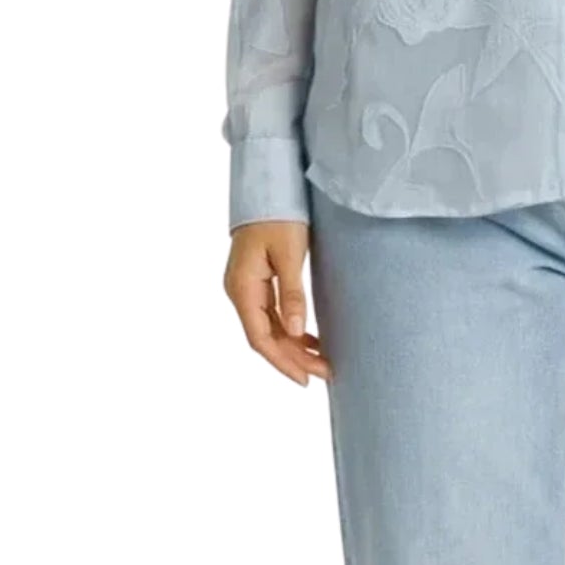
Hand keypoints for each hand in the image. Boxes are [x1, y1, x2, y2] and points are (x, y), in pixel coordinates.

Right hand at [223, 220, 332, 385]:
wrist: (268, 186)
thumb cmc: (278, 215)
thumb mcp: (289, 254)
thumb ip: (291, 294)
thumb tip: (294, 333)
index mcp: (242, 288)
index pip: (260, 338)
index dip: (282, 362)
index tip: (305, 379)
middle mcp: (239, 291)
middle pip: (265, 336)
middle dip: (293, 358)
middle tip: (324, 373)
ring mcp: (246, 286)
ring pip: (269, 327)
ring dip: (293, 345)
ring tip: (322, 361)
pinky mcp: (257, 280)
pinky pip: (271, 313)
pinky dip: (289, 328)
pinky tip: (309, 338)